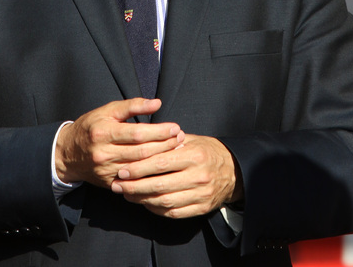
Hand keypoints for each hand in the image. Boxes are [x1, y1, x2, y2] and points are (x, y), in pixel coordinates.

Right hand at [55, 98, 184, 187]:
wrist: (68, 153)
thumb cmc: (91, 126)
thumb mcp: (107, 110)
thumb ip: (132, 106)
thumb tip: (157, 103)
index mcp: (103, 132)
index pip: (137, 133)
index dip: (159, 131)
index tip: (175, 128)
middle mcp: (104, 153)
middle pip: (141, 152)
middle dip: (164, 145)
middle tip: (181, 139)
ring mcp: (106, 170)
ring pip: (140, 168)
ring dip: (161, 160)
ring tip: (176, 151)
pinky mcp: (110, 183)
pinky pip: (134, 181)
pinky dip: (150, 175)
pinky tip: (163, 169)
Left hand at [110, 133, 242, 218]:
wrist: (234, 171)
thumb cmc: (207, 151)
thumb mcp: (192, 139)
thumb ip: (169, 141)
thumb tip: (143, 141)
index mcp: (194, 155)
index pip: (160, 163)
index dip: (139, 168)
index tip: (122, 170)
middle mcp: (198, 176)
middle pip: (160, 185)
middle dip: (135, 186)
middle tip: (118, 185)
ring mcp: (201, 195)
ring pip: (165, 202)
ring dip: (142, 200)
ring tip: (127, 194)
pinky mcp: (201, 208)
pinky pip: (174, 213)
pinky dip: (156, 209)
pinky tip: (145, 203)